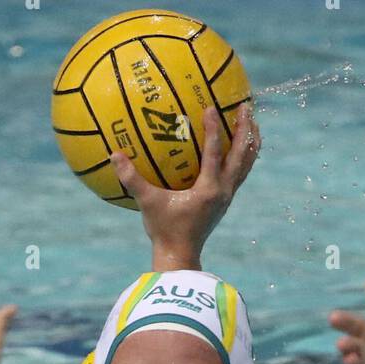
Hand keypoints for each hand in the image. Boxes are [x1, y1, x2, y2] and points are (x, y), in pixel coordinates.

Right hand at [111, 104, 260, 268]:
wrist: (179, 256)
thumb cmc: (164, 230)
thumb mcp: (147, 203)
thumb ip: (132, 179)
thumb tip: (113, 155)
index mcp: (208, 189)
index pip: (214, 152)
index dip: (213, 129)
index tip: (211, 108)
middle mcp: (223, 191)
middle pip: (241, 154)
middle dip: (244, 129)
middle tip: (245, 106)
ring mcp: (227, 196)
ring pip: (245, 165)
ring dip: (249, 142)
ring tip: (252, 122)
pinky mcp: (225, 201)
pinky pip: (239, 174)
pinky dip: (242, 158)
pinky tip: (239, 147)